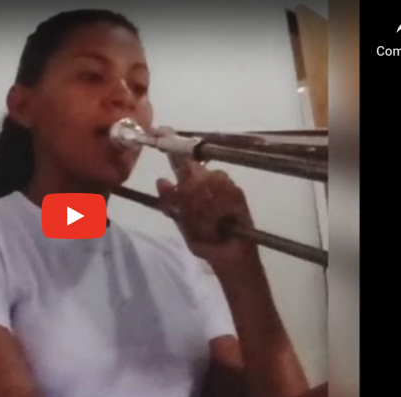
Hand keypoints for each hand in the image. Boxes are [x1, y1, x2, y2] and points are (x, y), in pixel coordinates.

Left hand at [155, 152, 258, 268]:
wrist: (227, 259)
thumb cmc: (206, 242)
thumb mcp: (182, 223)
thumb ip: (171, 203)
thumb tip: (160, 180)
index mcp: (195, 187)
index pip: (184, 162)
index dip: (175, 151)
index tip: (163, 134)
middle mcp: (211, 182)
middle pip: (195, 171)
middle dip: (188, 195)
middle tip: (191, 216)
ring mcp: (227, 188)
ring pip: (209, 181)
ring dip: (203, 208)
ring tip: (206, 225)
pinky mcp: (239, 198)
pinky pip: (223, 196)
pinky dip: (216, 213)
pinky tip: (219, 224)